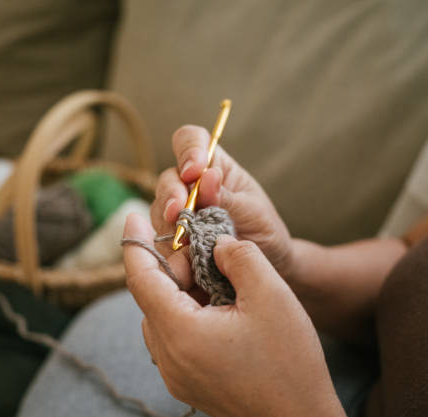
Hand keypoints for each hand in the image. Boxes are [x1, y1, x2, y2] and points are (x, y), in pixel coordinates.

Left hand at [123, 214, 359, 416]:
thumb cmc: (289, 362)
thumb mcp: (271, 294)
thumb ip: (238, 256)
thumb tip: (217, 244)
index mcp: (179, 333)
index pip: (141, 278)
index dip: (134, 242)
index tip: (132, 213)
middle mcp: (168, 357)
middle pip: (151, 297)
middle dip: (171, 266)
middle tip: (202, 248)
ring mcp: (175, 375)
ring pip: (162, 317)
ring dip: (179, 291)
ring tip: (213, 278)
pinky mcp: (187, 385)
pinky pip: (173, 338)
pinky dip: (186, 314)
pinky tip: (217, 308)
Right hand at [150, 125, 291, 287]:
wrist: (267, 263)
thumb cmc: (262, 228)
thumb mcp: (250, 210)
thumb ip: (226, 196)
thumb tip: (207, 176)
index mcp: (213, 165)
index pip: (190, 140)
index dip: (188, 151)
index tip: (194, 171)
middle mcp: (190, 185)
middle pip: (168, 178)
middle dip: (172, 195)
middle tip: (180, 212)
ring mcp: (179, 212)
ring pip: (160, 209)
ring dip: (169, 222)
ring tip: (184, 238)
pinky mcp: (173, 237)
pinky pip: (161, 237)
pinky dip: (169, 245)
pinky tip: (181, 254)